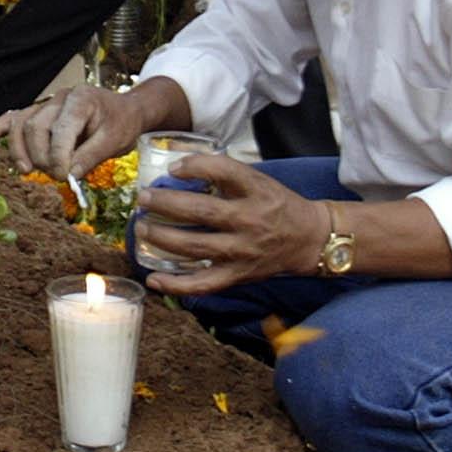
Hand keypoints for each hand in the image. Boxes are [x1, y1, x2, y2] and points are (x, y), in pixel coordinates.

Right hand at [0, 86, 143, 181]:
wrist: (124, 110)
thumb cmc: (121, 124)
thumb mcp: (115, 141)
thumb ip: (91, 156)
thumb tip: (69, 175)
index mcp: (81, 100)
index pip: (60, 129)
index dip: (58, 156)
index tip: (65, 177)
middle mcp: (60, 99)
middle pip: (36, 127)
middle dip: (41, 156)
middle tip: (56, 176)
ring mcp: (46, 103)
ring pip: (21, 124)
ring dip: (20, 149)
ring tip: (26, 170)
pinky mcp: (39, 112)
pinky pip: (14, 117)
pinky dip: (0, 128)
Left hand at [135, 155, 330, 296]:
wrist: (310, 239)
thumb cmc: (276, 205)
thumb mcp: (257, 180)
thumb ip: (224, 173)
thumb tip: (177, 167)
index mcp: (257, 191)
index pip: (225, 171)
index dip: (195, 166)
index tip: (173, 168)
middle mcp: (250, 221)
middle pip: (202, 211)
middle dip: (166, 203)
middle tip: (143, 198)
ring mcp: (242, 252)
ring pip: (195, 246)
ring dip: (162, 237)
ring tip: (141, 228)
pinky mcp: (238, 275)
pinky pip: (203, 284)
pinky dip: (176, 285)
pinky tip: (153, 279)